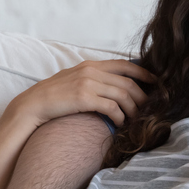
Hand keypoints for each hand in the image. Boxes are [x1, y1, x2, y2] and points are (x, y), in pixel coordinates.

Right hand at [9, 60, 154, 129]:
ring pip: (123, 95)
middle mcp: (90, 71)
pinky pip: (112, 107)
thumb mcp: (74, 80)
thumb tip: (114, 87)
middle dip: (142, 97)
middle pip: (128, 82)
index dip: (143, 73)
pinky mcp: (84, 98)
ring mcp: (87, 83)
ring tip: (135, 120)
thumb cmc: (54, 97)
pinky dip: (120, 116)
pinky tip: (121, 123)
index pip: (124, 65)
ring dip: (133, 109)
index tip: (156, 83)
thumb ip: (93, 78)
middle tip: (148, 109)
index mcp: (90, 65)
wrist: (32, 105)